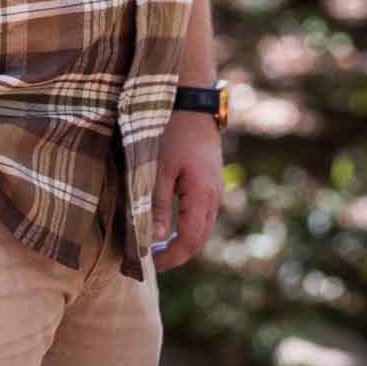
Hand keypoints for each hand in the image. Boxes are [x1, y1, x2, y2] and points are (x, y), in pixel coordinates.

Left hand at [150, 109, 222, 269]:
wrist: (193, 102)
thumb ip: (158, 203)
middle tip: (151, 260)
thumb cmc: (172, 131)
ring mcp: (215, 188)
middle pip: (200, 239)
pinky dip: (188, 226)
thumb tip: (156, 238)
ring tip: (157, 245)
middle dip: (177, 254)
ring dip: (183, 241)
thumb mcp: (159, 166)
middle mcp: (214, 196)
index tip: (150, 264)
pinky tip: (171, 223)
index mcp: (202, 195)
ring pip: (203, 227)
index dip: (171, 257)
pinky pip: (203, 213)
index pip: (190, 241)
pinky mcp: (211, 181)